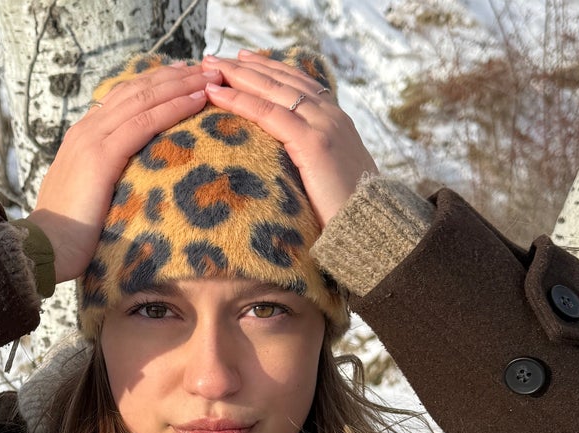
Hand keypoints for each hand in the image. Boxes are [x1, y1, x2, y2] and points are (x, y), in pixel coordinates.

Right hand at [27, 61, 214, 283]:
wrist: (43, 248)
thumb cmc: (68, 237)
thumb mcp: (88, 198)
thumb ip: (104, 182)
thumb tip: (125, 189)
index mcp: (83, 137)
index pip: (123, 98)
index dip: (155, 84)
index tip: (183, 76)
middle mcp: (86, 130)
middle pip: (136, 90)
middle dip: (174, 76)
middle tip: (206, 67)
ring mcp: (92, 139)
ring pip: (143, 99)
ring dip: (181, 85)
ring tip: (211, 77)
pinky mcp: (101, 156)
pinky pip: (144, 123)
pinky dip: (173, 107)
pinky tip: (196, 100)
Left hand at [199, 51, 379, 229]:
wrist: (369, 228)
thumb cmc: (347, 213)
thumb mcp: (332, 178)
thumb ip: (315, 161)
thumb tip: (296, 168)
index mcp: (336, 120)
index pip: (298, 83)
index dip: (269, 69)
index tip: (242, 60)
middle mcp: (331, 115)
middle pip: (282, 80)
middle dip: (246, 66)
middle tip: (215, 58)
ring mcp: (323, 126)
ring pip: (272, 90)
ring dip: (237, 76)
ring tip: (208, 68)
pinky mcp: (313, 143)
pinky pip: (268, 114)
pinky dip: (240, 101)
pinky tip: (217, 94)